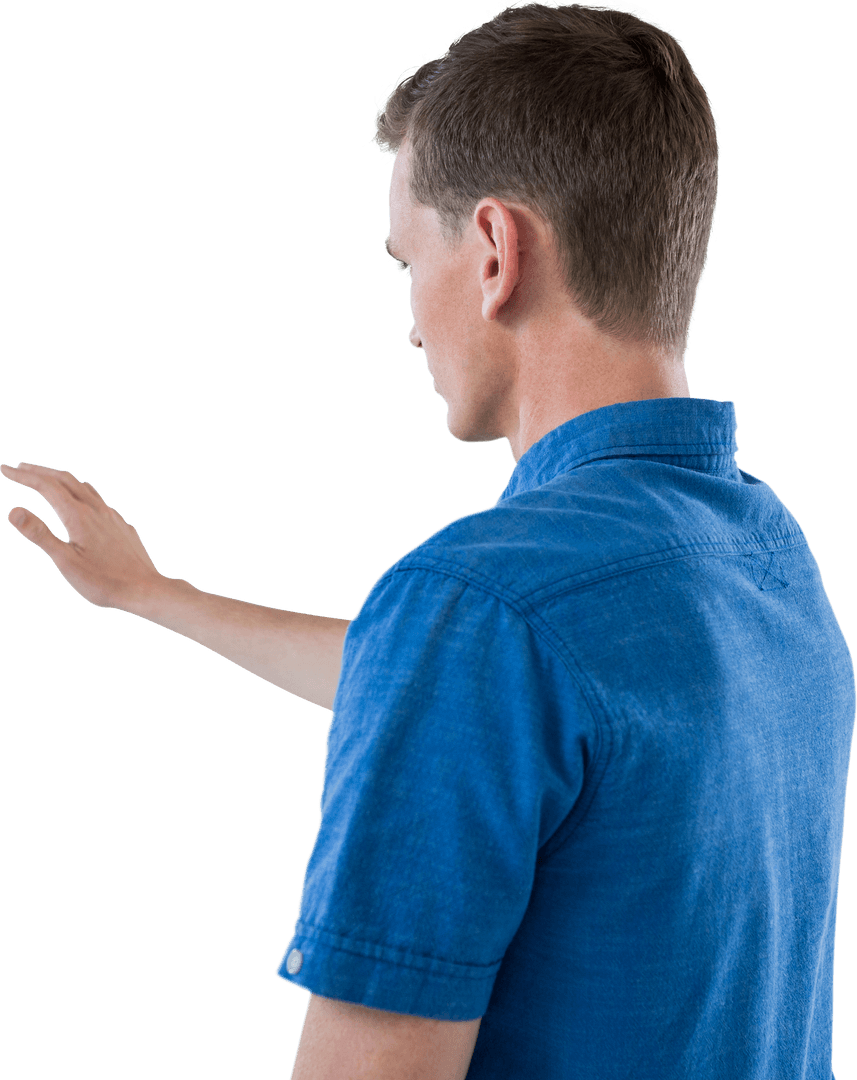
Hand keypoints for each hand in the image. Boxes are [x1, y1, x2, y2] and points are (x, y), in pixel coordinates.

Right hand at [1, 461, 163, 609]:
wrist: (144, 589)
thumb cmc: (103, 581)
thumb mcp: (65, 561)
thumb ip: (40, 534)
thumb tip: (14, 510)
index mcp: (79, 516)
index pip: (47, 486)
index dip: (24, 476)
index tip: (5, 469)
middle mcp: (97, 510)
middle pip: (66, 480)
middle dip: (41, 472)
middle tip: (21, 468)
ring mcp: (112, 517)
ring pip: (84, 488)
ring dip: (62, 481)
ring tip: (49, 482)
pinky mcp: (122, 526)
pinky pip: (99, 502)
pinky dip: (81, 494)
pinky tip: (82, 506)